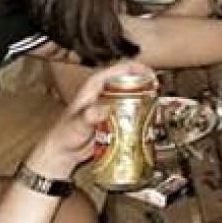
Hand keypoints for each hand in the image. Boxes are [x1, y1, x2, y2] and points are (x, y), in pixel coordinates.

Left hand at [33, 61, 151, 178]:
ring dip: (146, 100)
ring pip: (134, 96)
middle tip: (158, 93)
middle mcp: (106, 91)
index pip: (121, 68)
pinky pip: (132, 112)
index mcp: (96, 84)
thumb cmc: (64, 135)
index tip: (152, 75)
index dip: (138, 69)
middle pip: (131, 80)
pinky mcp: (116, 117)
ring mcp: (111, 104)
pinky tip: (147, 122)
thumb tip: (101, 111)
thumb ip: (87, 117)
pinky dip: (141, 115)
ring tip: (156, 107)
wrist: (63, 154)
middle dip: (147, 85)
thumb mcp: (77, 124)